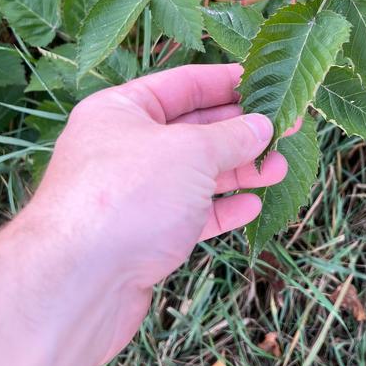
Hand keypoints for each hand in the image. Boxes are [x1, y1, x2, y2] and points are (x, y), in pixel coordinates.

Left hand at [24, 63, 287, 359]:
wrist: (79, 283)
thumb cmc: (129, 197)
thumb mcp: (191, 151)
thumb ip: (231, 136)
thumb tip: (262, 126)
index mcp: (121, 111)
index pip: (183, 84)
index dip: (227, 83)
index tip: (267, 82)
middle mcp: (123, 147)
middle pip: (192, 130)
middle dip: (240, 131)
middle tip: (286, 129)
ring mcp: (131, 194)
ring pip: (194, 175)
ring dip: (238, 170)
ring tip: (279, 169)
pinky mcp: (141, 236)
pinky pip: (189, 214)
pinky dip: (220, 208)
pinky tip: (252, 206)